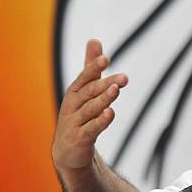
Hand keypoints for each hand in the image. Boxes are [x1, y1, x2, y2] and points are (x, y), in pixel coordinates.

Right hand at [52, 39, 127, 171]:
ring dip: (103, 99)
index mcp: (74, 91)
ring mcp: (75, 122)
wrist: (67, 151)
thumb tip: (94, 39)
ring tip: (116, 90)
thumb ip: (90, 67)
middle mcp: (72, 105)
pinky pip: (91, 129)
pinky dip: (100, 121)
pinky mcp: (80, 139)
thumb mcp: (84, 90)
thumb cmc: (79, 114)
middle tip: (124, 77)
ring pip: (90, 109)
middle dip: (106, 83)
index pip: (84, 77)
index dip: (94, 67)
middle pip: (90, 92)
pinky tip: (111, 113)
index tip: (106, 58)